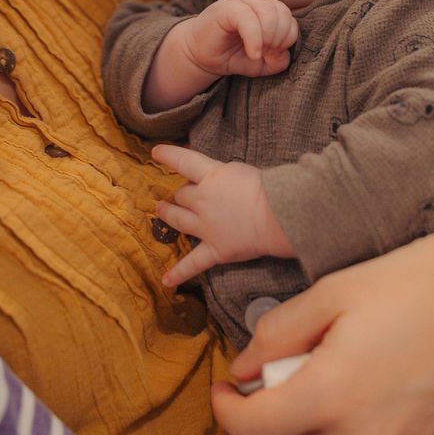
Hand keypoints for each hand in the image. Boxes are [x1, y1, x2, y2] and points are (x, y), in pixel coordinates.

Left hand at [152, 143, 294, 285]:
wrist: (277, 215)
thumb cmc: (269, 188)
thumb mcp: (241, 170)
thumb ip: (223, 175)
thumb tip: (215, 178)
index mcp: (211, 176)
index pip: (183, 161)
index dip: (168, 155)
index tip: (156, 153)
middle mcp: (202, 200)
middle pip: (182, 194)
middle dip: (182, 193)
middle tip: (184, 194)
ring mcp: (205, 227)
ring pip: (178, 220)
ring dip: (168, 215)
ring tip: (160, 211)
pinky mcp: (214, 250)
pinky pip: (193, 263)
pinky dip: (179, 272)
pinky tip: (166, 281)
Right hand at [183, 0, 298, 78]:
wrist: (198, 54)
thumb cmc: (230, 55)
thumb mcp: (260, 64)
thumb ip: (278, 61)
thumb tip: (283, 53)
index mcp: (267, 10)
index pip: (289, 19)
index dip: (287, 40)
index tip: (272, 55)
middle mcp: (256, 1)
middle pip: (283, 13)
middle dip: (279, 39)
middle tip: (266, 55)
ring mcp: (240, 1)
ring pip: (269, 12)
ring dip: (269, 38)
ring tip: (258, 53)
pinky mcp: (225, 8)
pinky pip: (248, 19)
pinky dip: (255, 39)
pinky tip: (252, 53)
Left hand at [212, 185, 433, 434]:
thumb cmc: (410, 278)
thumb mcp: (332, 292)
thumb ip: (278, 332)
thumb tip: (242, 367)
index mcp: (330, 395)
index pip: (252, 432)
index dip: (225, 411)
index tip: (225, 385)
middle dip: (257, 431)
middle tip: (258, 387)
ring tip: (305, 381)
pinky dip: (336, 434)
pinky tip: (348, 387)